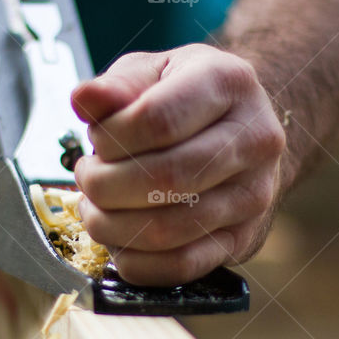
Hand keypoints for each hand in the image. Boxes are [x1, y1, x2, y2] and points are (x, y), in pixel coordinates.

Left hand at [71, 44, 285, 285]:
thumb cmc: (186, 99)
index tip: (95, 140)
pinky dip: (136, 262)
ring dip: (113, 225)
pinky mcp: (243, 238)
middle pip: (166, 178)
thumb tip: (84, 100)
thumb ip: (117, 85)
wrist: (243, 128)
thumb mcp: (152, 71)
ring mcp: (254, 195)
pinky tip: (118, 240)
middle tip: (87, 177)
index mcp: (229, 84)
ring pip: (169, 228)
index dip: (110, 138)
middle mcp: (254, 140)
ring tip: (96, 206)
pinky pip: (183, 266)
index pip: (158, 120)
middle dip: (105, 185)